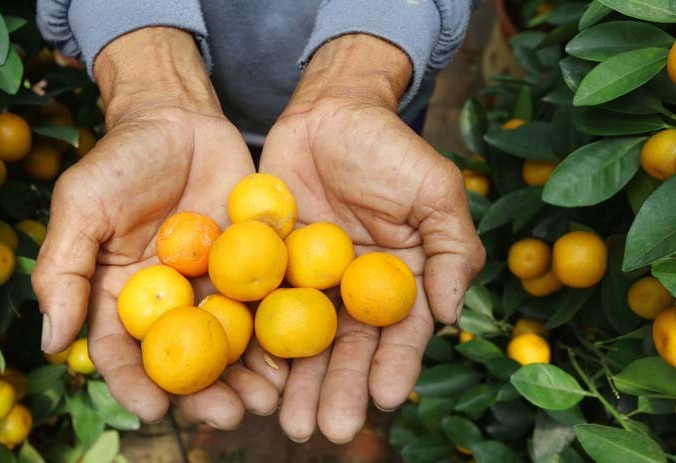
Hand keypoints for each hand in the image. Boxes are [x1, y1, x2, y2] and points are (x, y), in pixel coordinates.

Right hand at [33, 28, 278, 428]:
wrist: (180, 119)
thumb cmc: (121, 159)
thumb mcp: (82, 205)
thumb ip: (64, 269)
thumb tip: (50, 340)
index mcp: (119, 298)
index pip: (122, 352)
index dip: (135, 384)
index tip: (154, 408)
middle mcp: (168, 304)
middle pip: (184, 361)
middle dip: (206, 393)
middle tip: (230, 415)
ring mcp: (212, 290)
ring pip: (230, 345)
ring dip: (249, 377)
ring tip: (269, 399)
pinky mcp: (253, 269)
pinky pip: (266, 306)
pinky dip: (280, 334)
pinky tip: (297, 356)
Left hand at [260, 34, 484, 442]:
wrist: (329, 111)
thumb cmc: (390, 148)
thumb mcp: (435, 190)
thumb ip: (453, 250)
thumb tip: (451, 315)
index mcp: (399, 281)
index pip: (400, 332)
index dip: (395, 365)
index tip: (387, 398)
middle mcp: (354, 291)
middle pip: (348, 349)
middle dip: (339, 390)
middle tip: (325, 429)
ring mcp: (310, 283)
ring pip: (303, 341)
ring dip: (297, 384)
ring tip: (288, 423)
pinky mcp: (271, 268)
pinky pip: (261, 308)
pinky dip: (257, 342)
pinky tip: (249, 376)